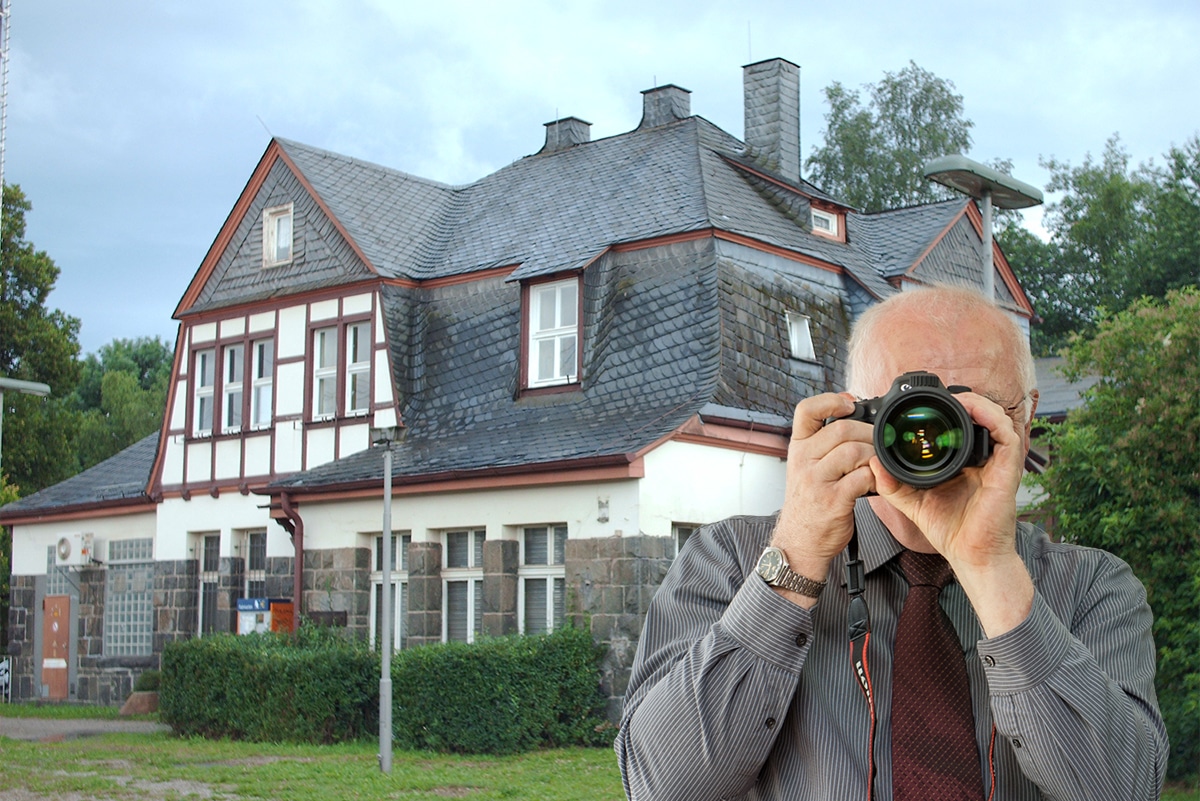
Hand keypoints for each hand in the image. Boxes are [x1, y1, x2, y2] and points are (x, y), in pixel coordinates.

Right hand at [770, 393, 875, 601]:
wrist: (800, 541)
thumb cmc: (809, 502)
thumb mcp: (805, 467)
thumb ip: (824, 443)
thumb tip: (854, 413)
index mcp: (798, 448)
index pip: (806, 410)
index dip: (831, 400)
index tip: (850, 405)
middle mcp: (803, 461)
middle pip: (842, 429)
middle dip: (869, 432)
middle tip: (880, 442)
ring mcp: (816, 480)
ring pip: (854, 451)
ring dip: (874, 456)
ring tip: (878, 464)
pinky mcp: (833, 500)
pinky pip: (862, 478)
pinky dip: (876, 477)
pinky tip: (876, 482)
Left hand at [872, 392, 1033, 634]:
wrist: (970, 555)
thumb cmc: (949, 529)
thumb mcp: (912, 501)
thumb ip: (892, 483)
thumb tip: (872, 463)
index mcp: (965, 462)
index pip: (962, 426)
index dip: (949, 410)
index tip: (924, 405)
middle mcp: (984, 458)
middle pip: (982, 416)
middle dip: (964, 400)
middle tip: (939, 397)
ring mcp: (998, 463)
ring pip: (997, 418)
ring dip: (979, 403)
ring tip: (956, 399)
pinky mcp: (1008, 470)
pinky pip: (1007, 434)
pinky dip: (991, 417)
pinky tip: (972, 412)